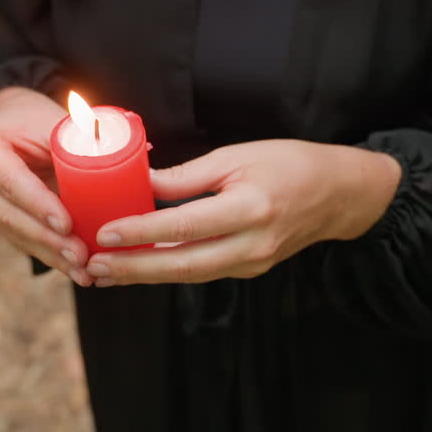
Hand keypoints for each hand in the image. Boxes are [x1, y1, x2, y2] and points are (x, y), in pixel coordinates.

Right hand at [0, 86, 94, 285]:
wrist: (12, 128)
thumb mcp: (51, 121)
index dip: (38, 205)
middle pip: (10, 216)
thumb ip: (81, 139)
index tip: (66, 224)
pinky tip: (76, 270)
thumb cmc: (35, 121)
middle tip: (81, 255)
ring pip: (17, 235)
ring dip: (52, 255)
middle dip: (48, 240)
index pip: (9, 181)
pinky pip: (24, 242)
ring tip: (84, 270)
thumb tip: (143, 153)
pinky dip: (51, 256)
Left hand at [83, 139, 400, 285]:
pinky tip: (140, 265)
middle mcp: (252, 244)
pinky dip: (168, 270)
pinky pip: (202, 272)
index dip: (141, 232)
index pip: (184, 226)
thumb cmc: (289, 164)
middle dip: (132, 269)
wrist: (338, 195)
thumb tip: (141, 184)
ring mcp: (253, 263)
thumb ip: (188, 175)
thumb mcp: (238, 156)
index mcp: (250, 208)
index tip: (105, 233)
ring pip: (189, 275)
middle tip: (93, 266)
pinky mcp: (250, 270)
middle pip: (182, 265)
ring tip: (105, 271)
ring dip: (145, 275)